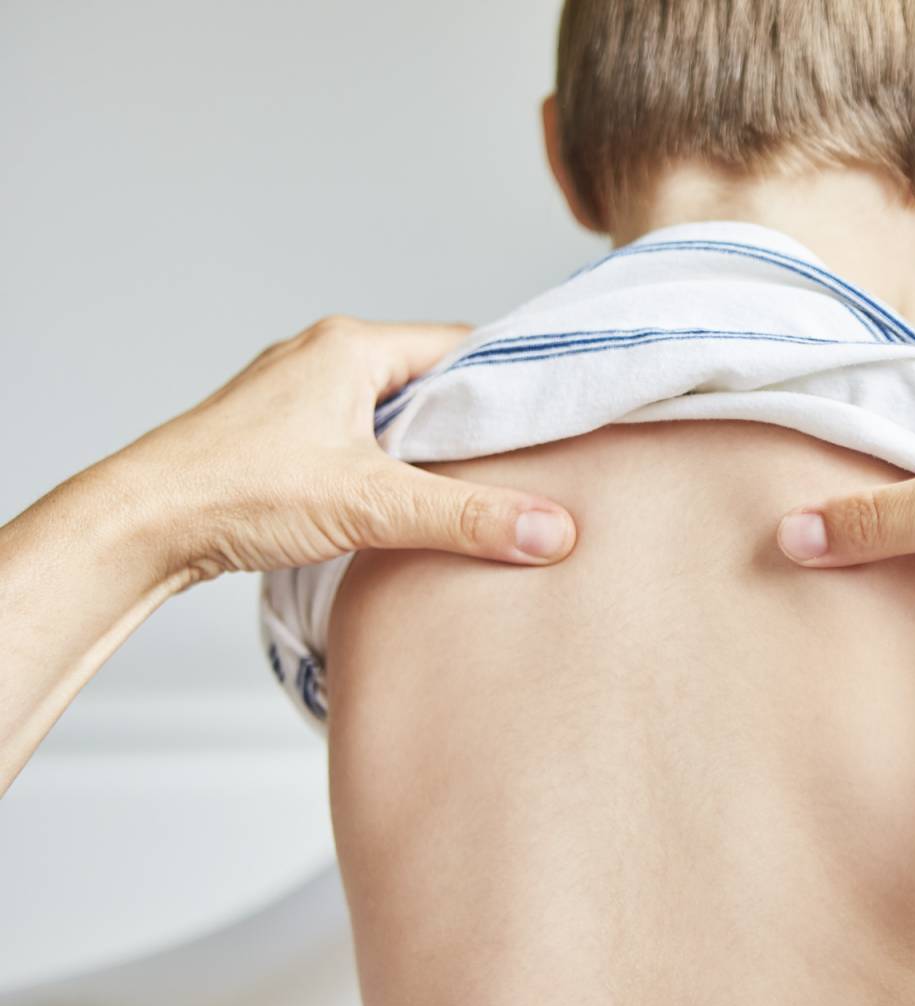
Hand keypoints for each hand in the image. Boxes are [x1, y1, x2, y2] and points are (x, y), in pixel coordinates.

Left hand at [0, 315, 576, 792]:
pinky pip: (359, 433)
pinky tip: (405, 499)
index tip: (555, 419)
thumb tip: (553, 531)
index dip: (513, 382)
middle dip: (476, 421)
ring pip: (394, 408)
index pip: (464, 345)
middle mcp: (325, 354)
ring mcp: (297, 391)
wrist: (139, 525)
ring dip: (431, 445)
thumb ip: (468, 517)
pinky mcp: (279, 431)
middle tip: (525, 463)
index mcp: (352, 345)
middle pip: (432, 378)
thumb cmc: (239, 493)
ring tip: (473, 488)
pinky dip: (390, 460)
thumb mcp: (372, 504)